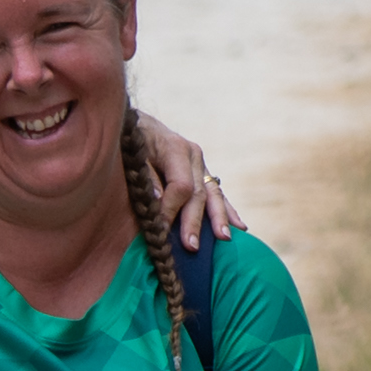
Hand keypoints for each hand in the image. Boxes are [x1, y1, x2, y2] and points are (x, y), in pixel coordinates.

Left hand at [137, 114, 240, 249]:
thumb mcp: (132, 154)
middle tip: (192, 246)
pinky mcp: (203, 172)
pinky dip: (227, 210)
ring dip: (219, 218)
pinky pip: (217, 193)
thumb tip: (158, 200)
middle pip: (198, 193)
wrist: (138, 123)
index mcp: (176, 148)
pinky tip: (240, 226)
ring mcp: (201, 164)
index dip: (171, 210)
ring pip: (213, 194)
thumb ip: (146, 176)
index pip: (180, 186)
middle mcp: (193, 155)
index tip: (161, 230)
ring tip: (225, 238)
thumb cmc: (131, 141)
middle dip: (194, 222)